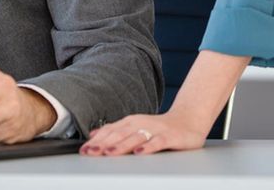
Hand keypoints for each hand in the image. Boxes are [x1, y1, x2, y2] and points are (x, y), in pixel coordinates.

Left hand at [80, 110, 206, 155]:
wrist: (189, 120)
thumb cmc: (160, 127)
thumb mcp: (135, 127)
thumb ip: (115, 130)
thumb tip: (94, 134)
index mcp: (131, 122)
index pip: (110, 131)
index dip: (96, 141)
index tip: (84, 151)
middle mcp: (141, 123)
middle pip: (119, 134)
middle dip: (103, 144)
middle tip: (91, 153)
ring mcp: (155, 129)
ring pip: (135, 137)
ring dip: (121, 145)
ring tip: (109, 153)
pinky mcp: (169, 136)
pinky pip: (157, 142)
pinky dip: (148, 147)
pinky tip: (139, 153)